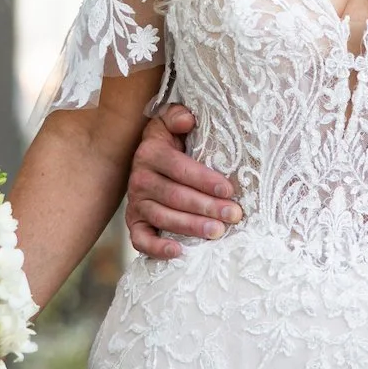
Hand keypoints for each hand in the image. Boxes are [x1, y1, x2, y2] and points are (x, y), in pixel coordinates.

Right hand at [125, 105, 242, 258]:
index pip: (180, 169)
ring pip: (163, 218)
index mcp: (151, 153)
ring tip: (217, 232)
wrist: (148, 160)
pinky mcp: (134, 223)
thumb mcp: (171, 122)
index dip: (204, 180)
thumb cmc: (172, 141)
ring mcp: (135, 203)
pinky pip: (141, 240)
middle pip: (175, 196)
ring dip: (191, 227)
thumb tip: (187, 120)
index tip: (229, 190)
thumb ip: (177, 116)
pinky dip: (157, 249)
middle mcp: (139, 178)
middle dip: (206, 207)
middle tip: (233, 215)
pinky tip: (179, 252)